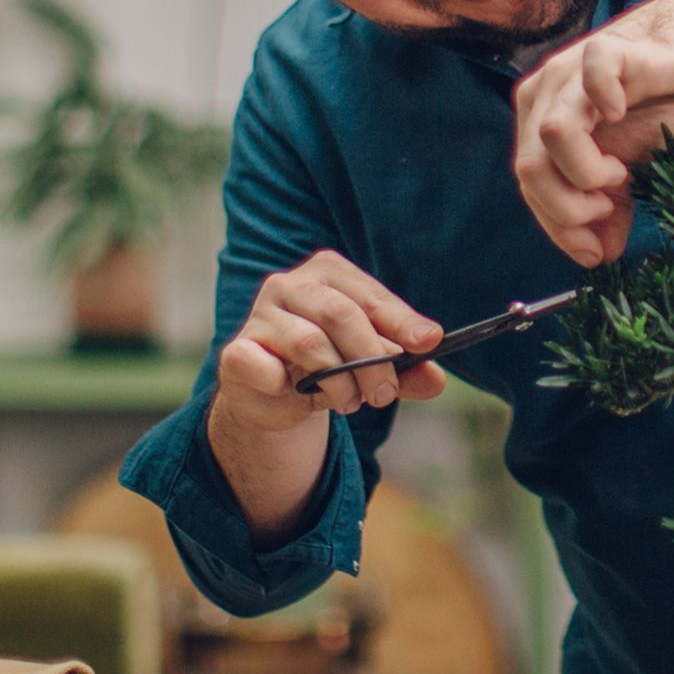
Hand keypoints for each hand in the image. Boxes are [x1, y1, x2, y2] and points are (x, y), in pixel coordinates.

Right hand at [212, 250, 445, 431]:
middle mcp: (290, 284)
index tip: (429, 342)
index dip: (402, 321)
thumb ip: (405, 371)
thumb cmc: (330, 367)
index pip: (370, 296)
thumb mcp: (373, 368)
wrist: (275, 398)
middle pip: (341, 314)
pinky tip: (290, 389)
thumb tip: (436, 378)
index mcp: (328, 273)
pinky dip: (283, 384)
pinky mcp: (237, 350)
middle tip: (383, 394)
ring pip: (310, 343)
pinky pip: (263, 365)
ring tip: (347, 401)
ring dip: (338, 381)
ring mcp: (260, 314)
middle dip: (371, 359)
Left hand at [511, 0, 673, 265]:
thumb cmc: (656, 101)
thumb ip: (609, 208)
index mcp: (538, 120)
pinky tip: (625, 115)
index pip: (529, 185)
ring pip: (551, 135)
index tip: (595, 251)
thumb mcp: (630, 166)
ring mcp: (572, 69)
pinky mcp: (610, 50)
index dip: (557, 226)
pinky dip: (607, 104)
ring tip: (619, 174)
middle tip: (608, 209)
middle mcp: (545, 93)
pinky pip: (593, 78)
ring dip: (585, 171)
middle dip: (568, 208)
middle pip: (529, 168)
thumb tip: (601, 256)